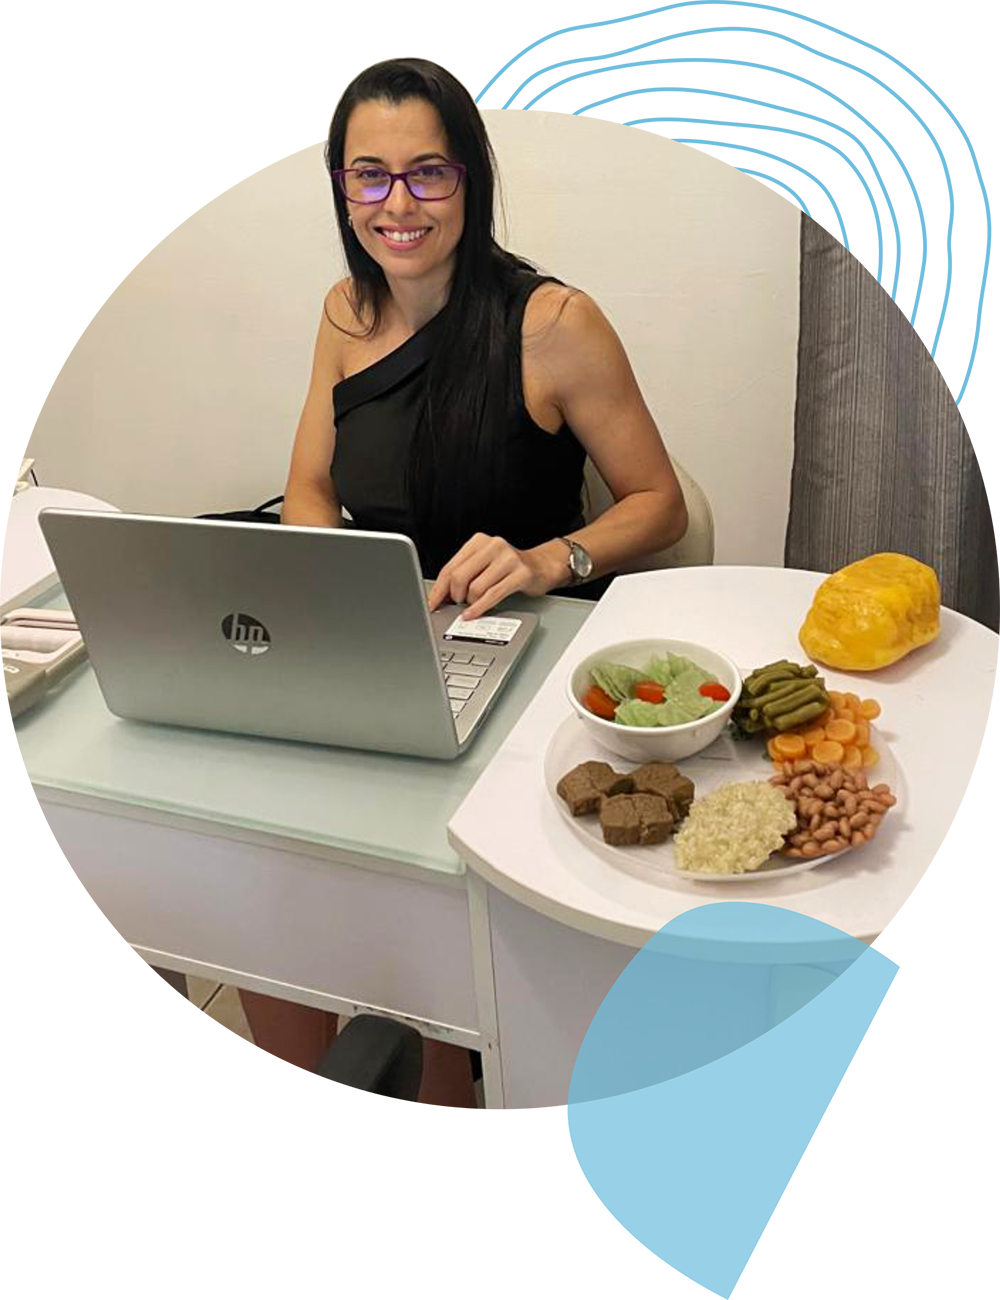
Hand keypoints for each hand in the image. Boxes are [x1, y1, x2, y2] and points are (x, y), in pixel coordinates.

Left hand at [427, 533, 559, 620]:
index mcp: (478, 541)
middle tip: (458, 604)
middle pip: (459, 577)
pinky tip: (473, 614)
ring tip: (473, 604)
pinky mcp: (521, 574)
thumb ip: (463, 575)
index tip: (431, 604)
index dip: (438, 589)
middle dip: (455, 596)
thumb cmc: (508, 568)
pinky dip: (480, 608)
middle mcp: (492, 546)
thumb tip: (440, 597)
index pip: (450, 567)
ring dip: (471, 603)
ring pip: (475, 588)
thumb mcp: (483, 564)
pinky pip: (493, 595)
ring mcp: (508, 559)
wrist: (542, 566)